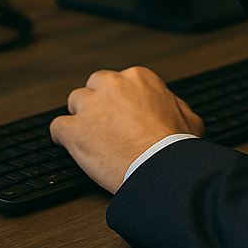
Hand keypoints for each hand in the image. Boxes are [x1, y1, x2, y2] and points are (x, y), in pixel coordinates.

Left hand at [49, 66, 203, 193]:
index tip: (121, 115)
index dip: (118, 101)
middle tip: (106, 125)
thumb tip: (171, 105)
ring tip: (90, 137)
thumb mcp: (189, 117)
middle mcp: (111, 84)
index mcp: (137, 77)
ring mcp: (90, 106)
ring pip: (75, 103)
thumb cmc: (175, 147)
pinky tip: (69, 145)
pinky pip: (57, 127)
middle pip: (93, 87)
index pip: (118, 82)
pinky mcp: (74, 130)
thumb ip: (175, 104)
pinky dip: (62, 137)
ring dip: (81, 118)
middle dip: (98, 104)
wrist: (161, 170)